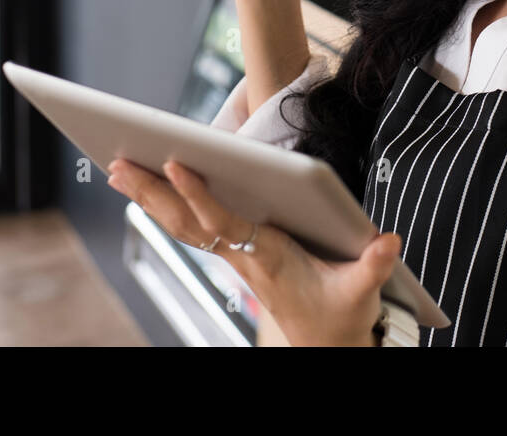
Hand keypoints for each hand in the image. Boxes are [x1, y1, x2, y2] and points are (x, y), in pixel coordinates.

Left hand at [106, 157, 401, 346]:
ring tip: (118, 168)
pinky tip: (148, 188)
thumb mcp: (361, 292)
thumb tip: (389, 241)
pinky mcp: (237, 253)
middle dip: (152, 192)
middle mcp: (243, 255)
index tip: (175, 164)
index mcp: (268, 258)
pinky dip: (168, 205)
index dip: (199, 195)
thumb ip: (373, 266)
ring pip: (183, 223)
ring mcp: (236, 255)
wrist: (326, 344)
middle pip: (188, 221)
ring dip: (150, 197)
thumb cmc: (341, 313)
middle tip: (117, 163)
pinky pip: (194, 226)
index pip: (225, 222)